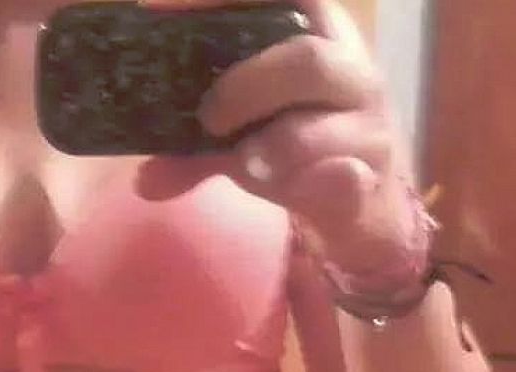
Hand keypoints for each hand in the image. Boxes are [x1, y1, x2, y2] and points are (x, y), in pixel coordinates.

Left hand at [138, 0, 426, 276]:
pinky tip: (286, 189)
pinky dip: (305, 186)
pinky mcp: (371, 179)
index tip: (159, 8)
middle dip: (246, 88)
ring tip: (245, 165)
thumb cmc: (301, 147)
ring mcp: (367, 127)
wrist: (366, 208)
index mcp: (315, 37)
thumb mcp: (245, 139)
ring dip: (268, 150)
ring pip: (316, 129)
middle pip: (307, 59)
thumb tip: (144, 179)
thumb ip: (195, 152)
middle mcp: (350, 72)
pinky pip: (340, 180)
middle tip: (209, 119)